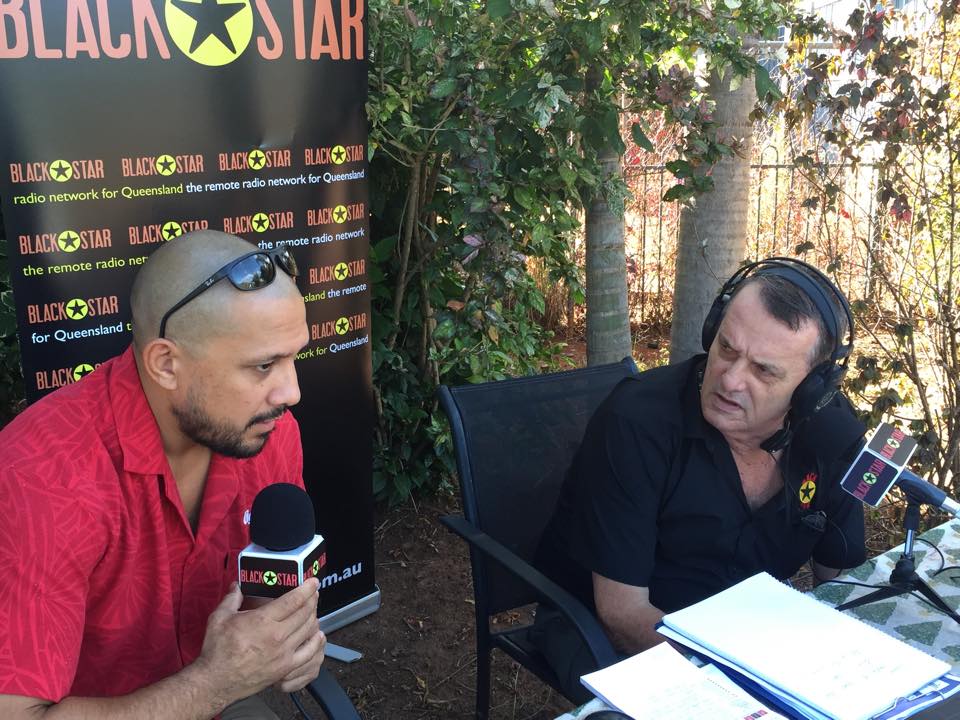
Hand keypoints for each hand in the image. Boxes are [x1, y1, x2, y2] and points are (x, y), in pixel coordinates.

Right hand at [194, 578, 320, 704]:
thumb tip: (238, 585)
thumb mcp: (219, 618)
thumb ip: (232, 598)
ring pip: (308, 630)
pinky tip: (317, 635)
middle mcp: (277, 635)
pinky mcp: (285, 668)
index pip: (293, 600)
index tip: (313, 582)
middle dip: (312, 600)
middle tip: (313, 594)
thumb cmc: (217, 650)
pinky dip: (316, 642)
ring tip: (312, 611)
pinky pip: (308, 653)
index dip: (307, 589)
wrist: (216, 682)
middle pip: (304, 613)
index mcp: (262, 620)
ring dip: (313, 617)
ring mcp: (283, 653)